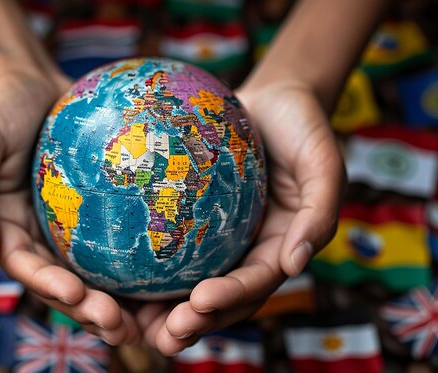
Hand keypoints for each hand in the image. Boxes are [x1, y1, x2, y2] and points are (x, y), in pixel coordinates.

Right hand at [0, 64, 140, 344]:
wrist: (30, 83)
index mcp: (9, 230)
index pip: (28, 268)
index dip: (49, 287)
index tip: (77, 296)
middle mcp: (42, 236)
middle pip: (66, 282)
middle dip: (90, 309)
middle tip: (121, 325)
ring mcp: (72, 226)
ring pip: (99, 271)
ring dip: (121, 299)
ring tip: (150, 317)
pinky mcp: (101, 208)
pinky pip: (122, 234)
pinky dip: (142, 258)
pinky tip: (173, 269)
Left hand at [137, 81, 345, 354]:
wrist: (274, 100)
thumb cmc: (302, 125)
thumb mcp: (324, 162)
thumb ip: (321, 210)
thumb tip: (296, 264)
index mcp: (281, 246)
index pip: (256, 282)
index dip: (231, 298)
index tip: (198, 302)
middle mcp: (248, 249)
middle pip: (221, 297)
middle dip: (194, 322)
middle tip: (164, 335)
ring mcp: (221, 238)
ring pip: (190, 281)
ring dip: (164, 308)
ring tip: (133, 323)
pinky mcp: (194, 218)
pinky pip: (170, 244)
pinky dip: (146, 264)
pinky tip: (113, 270)